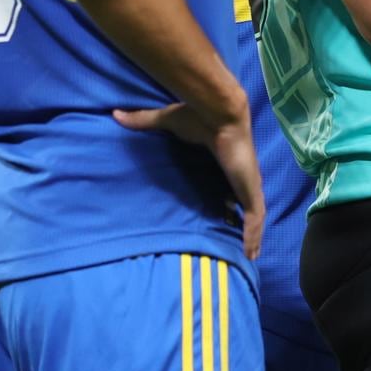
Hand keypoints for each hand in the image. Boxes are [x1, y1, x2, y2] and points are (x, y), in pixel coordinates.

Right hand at [115, 102, 265, 258]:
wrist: (220, 114)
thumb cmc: (198, 117)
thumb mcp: (167, 121)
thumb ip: (144, 121)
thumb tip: (116, 115)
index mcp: (224, 163)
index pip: (228, 185)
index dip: (227, 199)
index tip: (223, 213)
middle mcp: (239, 176)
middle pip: (244, 204)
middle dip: (244, 223)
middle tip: (239, 243)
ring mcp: (248, 185)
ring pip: (254, 217)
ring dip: (252, 235)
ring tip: (249, 256)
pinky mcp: (250, 190)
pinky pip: (254, 219)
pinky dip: (253, 236)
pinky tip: (251, 254)